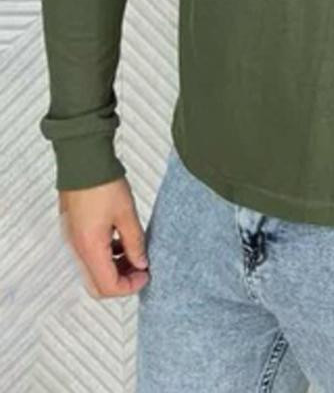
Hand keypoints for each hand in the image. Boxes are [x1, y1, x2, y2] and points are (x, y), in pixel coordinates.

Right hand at [58, 176, 149, 298]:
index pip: (108, 286)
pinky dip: (106, 255)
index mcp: (90, 248)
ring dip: (114, 268)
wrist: (82, 160)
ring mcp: (73, 240)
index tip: (147, 274)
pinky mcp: (74, 230)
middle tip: (140, 269)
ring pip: (92, 270)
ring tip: (135, 253)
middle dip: (121, 282)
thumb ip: (134, 242)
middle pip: (97, 285)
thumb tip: (141, 262)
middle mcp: (77, 249)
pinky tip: (122, 241)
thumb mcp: (127, 214)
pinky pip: (89, 254)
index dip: (130, 286)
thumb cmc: (103, 184)